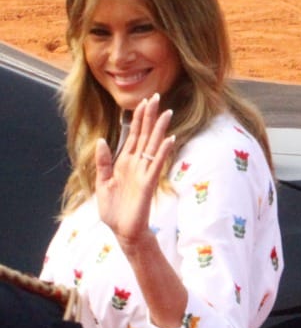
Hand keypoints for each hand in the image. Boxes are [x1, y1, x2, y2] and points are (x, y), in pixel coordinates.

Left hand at [95, 93, 175, 249]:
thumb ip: (103, 162)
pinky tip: (170, 139)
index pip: (134, 136)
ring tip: (167, 112)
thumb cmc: (114, 210)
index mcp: (124, 162)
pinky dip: (163, 151)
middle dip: (150, 117)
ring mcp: (144, 172)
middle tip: (157, 97)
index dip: (138, 119)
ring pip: (153, 146)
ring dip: (160, 129)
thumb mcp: (102, 183)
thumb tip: (102, 140)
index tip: (144, 102)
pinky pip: (156, 164)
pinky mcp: (148, 183)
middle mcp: (136, 164)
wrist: (122, 230)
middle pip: (145, 136)